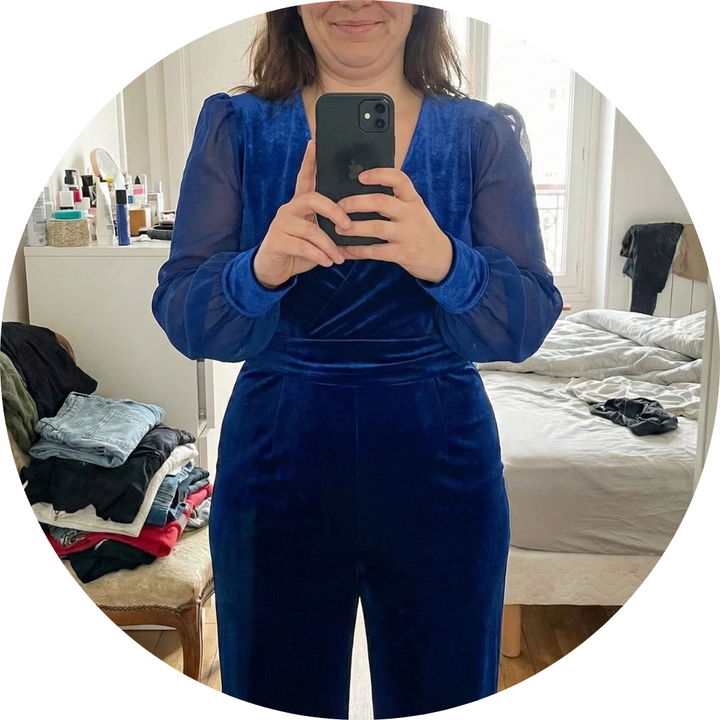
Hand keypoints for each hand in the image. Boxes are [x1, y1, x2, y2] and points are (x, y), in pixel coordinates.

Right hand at [253, 140, 349, 288]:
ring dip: (329, 245)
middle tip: (348, 225)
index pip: (304, 178)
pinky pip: (303, 246)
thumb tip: (355, 226)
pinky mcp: (277, 240)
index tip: (315, 144)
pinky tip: (328, 262)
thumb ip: (330, 227)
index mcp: (300, 204)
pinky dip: (319, 255)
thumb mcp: (316, 236)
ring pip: (311, 229)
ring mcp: (281, 223)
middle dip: (334, 211)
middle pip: (312, 199)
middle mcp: (289, 208)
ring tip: (338, 257)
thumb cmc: (299, 250)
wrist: (273, 269)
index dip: (309, 161)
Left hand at [334, 168, 452, 283]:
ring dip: (353, 228)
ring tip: (338, 229)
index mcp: (413, 199)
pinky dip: (358, 251)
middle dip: (356, 203)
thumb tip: (361, 192)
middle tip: (338, 206)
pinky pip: (376, 251)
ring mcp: (408, 234)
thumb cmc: (420, 230)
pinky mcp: (403, 254)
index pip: (399, 179)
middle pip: (381, 202)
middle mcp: (411, 214)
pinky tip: (346, 250)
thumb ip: (395, 201)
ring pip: (376, 227)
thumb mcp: (414, 210)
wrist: (442, 257)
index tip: (361, 176)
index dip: (379, 174)